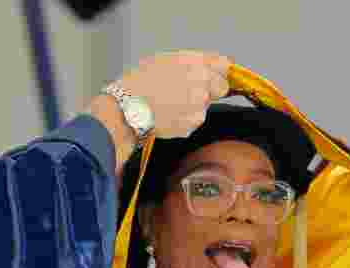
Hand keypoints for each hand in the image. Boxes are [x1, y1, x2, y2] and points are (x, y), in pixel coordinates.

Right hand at [116, 51, 230, 137]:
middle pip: (221, 88)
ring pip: (205, 106)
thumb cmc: (138, 84)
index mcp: (195, 63)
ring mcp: (199, 105)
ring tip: (170, 106)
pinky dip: (184, 120)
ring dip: (193, 107)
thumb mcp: (163, 60)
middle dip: (209, 90)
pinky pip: (194, 121)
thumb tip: (211, 65)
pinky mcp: (192, 124)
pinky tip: (168, 116)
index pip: (224, 65)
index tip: (213, 76)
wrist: (126, 110)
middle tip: (187, 93)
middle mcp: (202, 83)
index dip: (217, 71)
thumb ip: (192, 61)